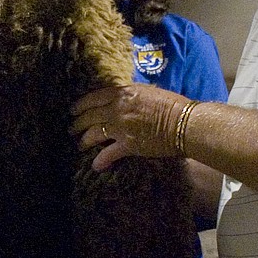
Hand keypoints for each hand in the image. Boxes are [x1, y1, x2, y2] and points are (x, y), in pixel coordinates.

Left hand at [71, 84, 188, 170]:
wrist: (184, 122)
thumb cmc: (172, 105)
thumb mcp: (148, 92)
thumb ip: (131, 95)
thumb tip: (123, 98)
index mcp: (122, 93)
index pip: (94, 97)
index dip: (81, 104)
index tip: (74, 109)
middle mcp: (117, 109)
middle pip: (89, 116)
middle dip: (78, 123)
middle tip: (72, 128)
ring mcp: (120, 127)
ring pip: (93, 134)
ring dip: (84, 141)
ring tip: (80, 145)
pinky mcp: (127, 145)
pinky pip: (107, 154)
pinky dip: (100, 161)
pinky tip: (96, 166)